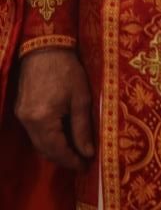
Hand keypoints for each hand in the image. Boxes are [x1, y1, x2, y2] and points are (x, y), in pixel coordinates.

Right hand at [15, 49, 94, 170]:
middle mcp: (28, 121)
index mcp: (44, 119)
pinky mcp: (21, 109)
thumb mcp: (80, 97)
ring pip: (38, 143)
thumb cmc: (67, 69)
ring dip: (55, 150)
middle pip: (45, 150)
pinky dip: (47, 138)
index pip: (58, 150)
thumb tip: (87, 153)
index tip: (86, 166)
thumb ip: (82, 127)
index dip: (72, 161)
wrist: (46, 46)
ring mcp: (22, 115)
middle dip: (63, 158)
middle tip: (81, 161)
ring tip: (74, 150)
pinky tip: (61, 136)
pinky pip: (34, 132)